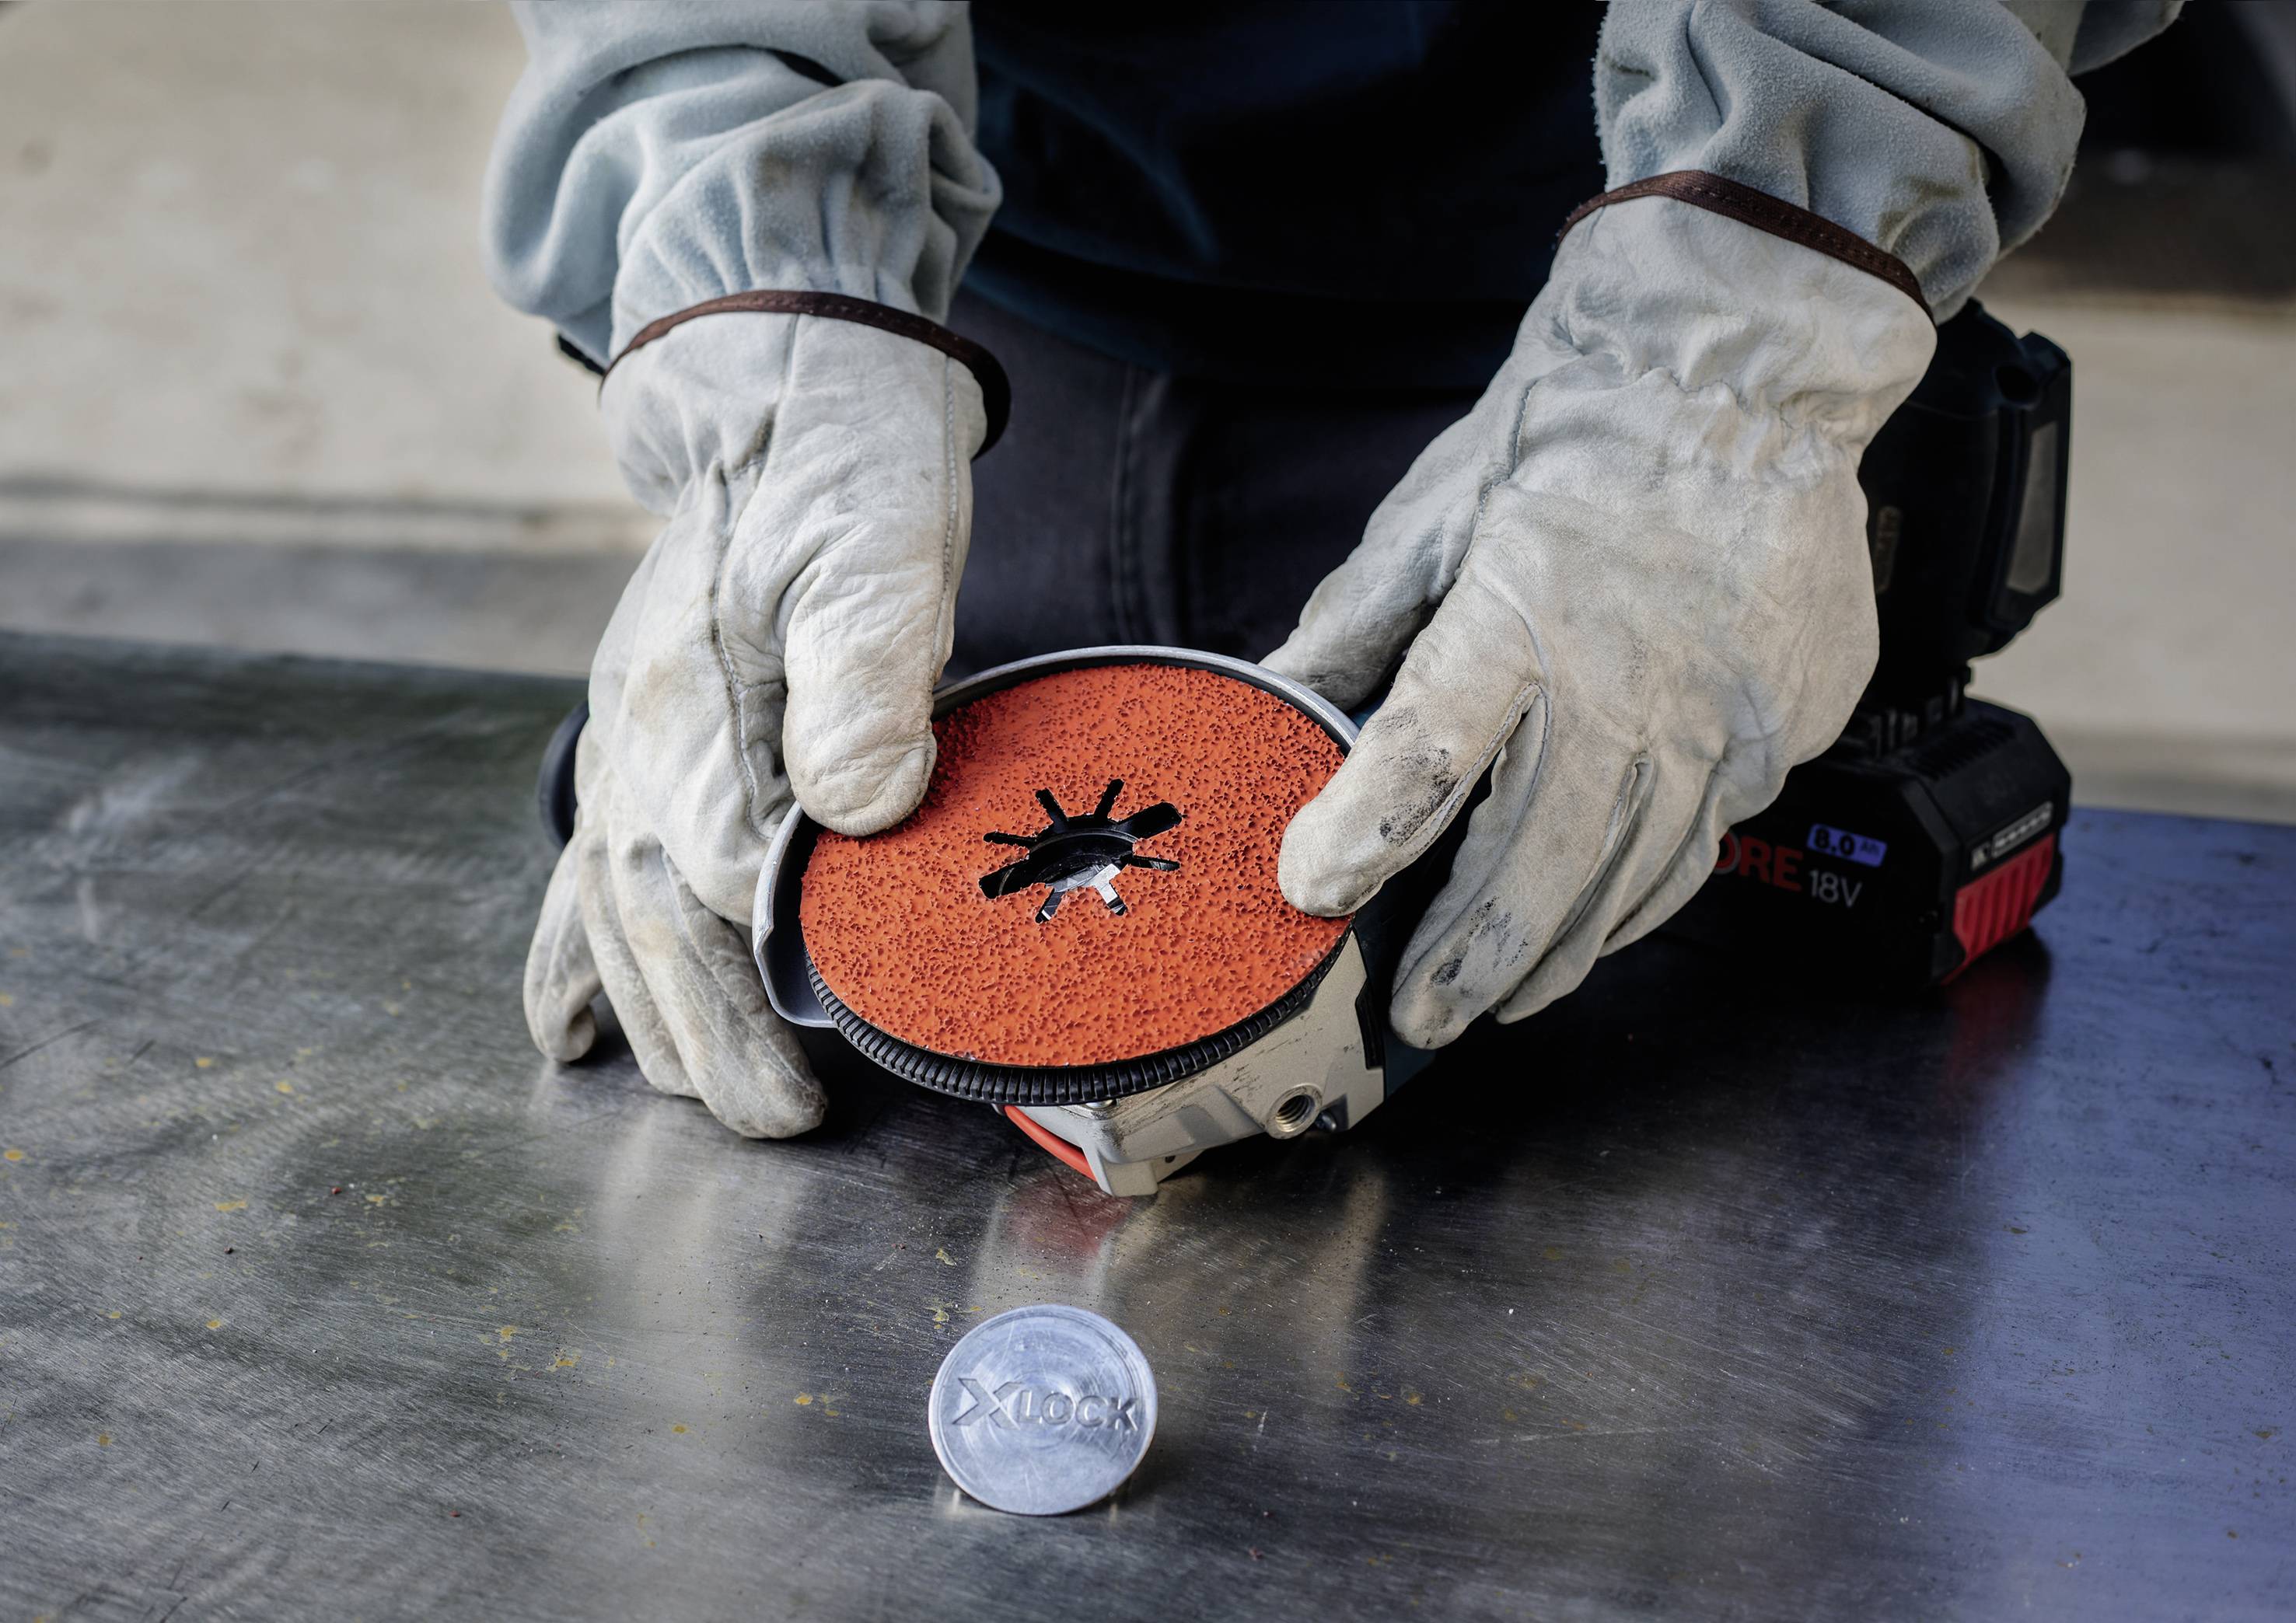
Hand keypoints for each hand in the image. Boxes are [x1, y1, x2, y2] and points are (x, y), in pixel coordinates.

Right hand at [524, 313, 984, 1133]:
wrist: (791, 380)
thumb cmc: (850, 463)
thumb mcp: (882, 545)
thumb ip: (869, 673)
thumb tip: (861, 808)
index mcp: (691, 701)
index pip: (711, 882)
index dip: (760, 990)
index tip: (811, 1077)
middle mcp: (637, 732)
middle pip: (652, 920)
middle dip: (710, 1035)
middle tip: (778, 1120)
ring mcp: (627, 735)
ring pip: (613, 910)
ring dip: (657, 1013)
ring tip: (706, 1093)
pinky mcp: (646, 731)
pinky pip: (586, 864)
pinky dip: (574, 956)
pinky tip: (572, 1029)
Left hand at [1266, 199, 1933, 1046]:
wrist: (1739, 369)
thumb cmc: (1569, 435)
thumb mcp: (1433, 515)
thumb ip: (1354, 628)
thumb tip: (1274, 704)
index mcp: (1517, 616)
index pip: (1427, 757)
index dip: (1364, 835)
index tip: (1312, 890)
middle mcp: (1629, 680)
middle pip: (1536, 859)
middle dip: (1468, 956)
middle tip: (1423, 1016)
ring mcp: (1723, 711)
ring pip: (1632, 877)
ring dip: (1559, 950)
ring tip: (1503, 997)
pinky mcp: (1785, 723)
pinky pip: (1707, 840)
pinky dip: (1643, 896)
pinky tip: (1600, 924)